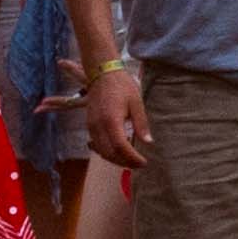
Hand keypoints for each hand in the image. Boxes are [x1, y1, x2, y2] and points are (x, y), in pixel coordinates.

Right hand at [88, 56, 156, 176]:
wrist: (103, 73)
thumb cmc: (122, 86)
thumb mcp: (136, 103)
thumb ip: (141, 124)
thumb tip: (148, 142)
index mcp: (111, 120)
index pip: (120, 146)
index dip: (132, 158)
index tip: (143, 162)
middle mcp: (98, 125)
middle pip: (109, 153)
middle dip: (124, 162)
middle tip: (138, 164)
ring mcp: (91, 126)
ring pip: (101, 151)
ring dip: (115, 159)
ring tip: (130, 160)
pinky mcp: (89, 125)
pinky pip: (96, 144)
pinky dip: (106, 152)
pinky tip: (118, 151)